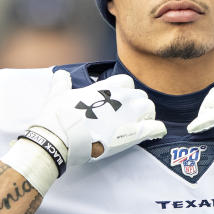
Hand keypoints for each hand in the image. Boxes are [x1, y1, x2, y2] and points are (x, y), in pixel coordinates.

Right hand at [33, 70, 165, 165]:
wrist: (60, 139)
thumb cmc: (58, 117)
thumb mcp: (57, 94)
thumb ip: (62, 82)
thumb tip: (60, 74)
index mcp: (105, 88)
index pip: (126, 81)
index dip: (125, 90)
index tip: (120, 100)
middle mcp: (120, 98)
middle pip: (140, 95)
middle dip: (136, 104)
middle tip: (128, 116)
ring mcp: (128, 115)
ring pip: (149, 108)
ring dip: (146, 115)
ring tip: (139, 125)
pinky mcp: (133, 133)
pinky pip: (155, 127)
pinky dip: (156, 129)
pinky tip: (155, 132)